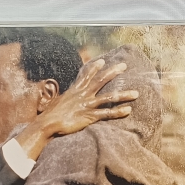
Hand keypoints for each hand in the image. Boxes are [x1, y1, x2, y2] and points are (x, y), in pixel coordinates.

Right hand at [16, 59, 138, 159]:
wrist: (47, 124)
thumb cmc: (50, 116)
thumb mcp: (58, 102)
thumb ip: (65, 99)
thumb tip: (64, 98)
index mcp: (75, 91)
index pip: (86, 75)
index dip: (94, 68)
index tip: (102, 61)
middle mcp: (82, 95)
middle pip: (101, 80)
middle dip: (113, 72)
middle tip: (124, 65)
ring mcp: (87, 105)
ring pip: (109, 98)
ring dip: (123, 95)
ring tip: (136, 93)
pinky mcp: (89, 116)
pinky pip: (107, 114)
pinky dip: (118, 112)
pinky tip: (128, 110)